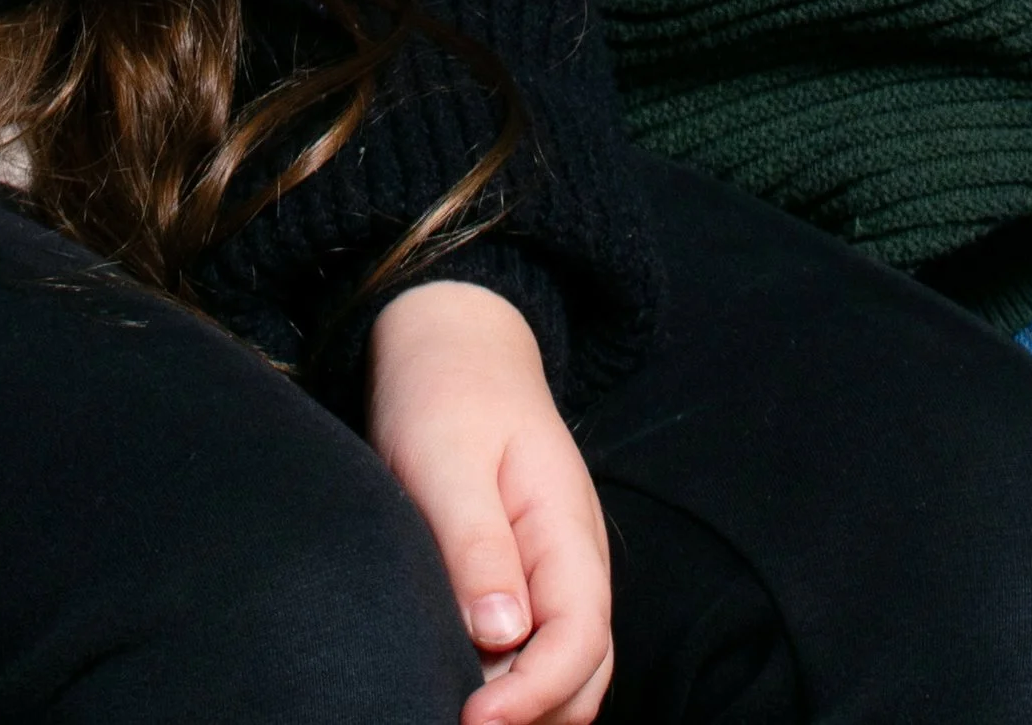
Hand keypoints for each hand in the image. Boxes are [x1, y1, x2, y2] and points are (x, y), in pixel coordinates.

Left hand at [368, 280, 614, 724]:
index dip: (534, 693)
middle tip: (456, 723)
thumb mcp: (449, 459)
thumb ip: (477, 545)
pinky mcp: (525, 579)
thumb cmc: (447, 393)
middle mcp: (575, 561)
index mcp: (568, 529)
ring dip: (525, 705)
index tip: (473, 718)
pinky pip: (535, 651)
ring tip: (455, 710)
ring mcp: (555, 573)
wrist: (454, 344)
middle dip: (535, 716)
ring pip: (565, 671)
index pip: (579, 638)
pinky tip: (463, 686)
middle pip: (583, 674)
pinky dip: (510, 684)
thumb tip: (502, 637)